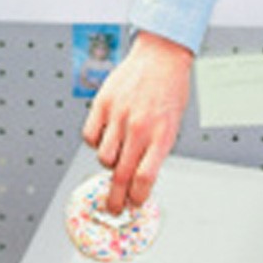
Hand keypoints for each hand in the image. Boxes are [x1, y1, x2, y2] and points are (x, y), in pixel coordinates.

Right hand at [81, 30, 192, 214]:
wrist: (161, 55)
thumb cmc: (170, 88)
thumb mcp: (172, 123)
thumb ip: (156, 151)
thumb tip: (141, 181)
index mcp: (162, 135)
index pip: (144, 179)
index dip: (136, 198)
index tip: (133, 205)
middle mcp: (140, 127)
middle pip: (121, 176)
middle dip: (116, 199)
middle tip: (113, 207)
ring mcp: (119, 115)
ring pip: (103, 158)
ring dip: (109, 164)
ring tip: (117, 154)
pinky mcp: (102, 103)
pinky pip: (90, 136)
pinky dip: (95, 141)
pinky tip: (105, 135)